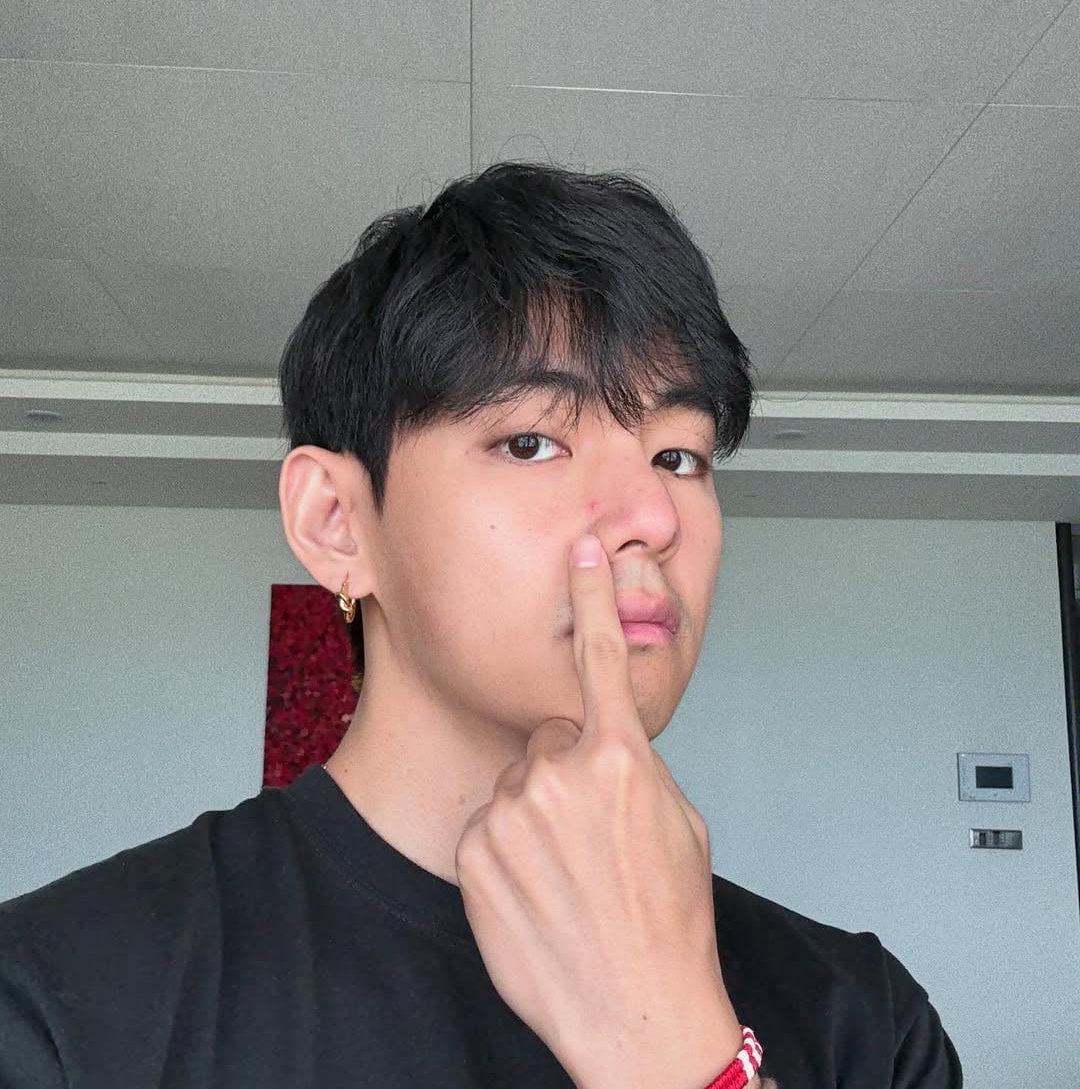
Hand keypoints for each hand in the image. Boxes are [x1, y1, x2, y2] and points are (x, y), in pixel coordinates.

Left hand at [455, 534, 746, 1088]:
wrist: (635, 1014)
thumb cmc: (668, 921)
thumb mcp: (679, 823)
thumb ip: (636, 765)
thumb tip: (606, 747)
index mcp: (622, 759)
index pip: (602, 657)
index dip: (592, 595)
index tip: (584, 549)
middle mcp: (560, 775)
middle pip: (552, 739)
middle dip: (568, 771)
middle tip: (593, 834)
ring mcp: (511, 814)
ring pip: (520, 785)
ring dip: (538, 815)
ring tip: (568, 872)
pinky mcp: (474, 852)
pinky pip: (491, 826)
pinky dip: (508, 851)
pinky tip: (537, 890)